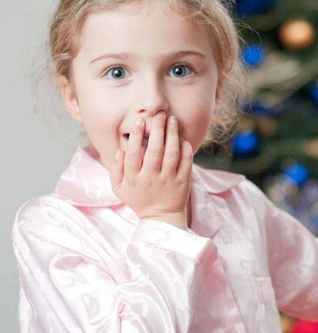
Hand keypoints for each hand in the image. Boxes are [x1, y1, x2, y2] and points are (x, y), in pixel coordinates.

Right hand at [109, 113, 193, 228]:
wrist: (161, 218)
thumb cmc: (138, 200)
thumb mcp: (119, 189)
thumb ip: (115, 170)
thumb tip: (120, 150)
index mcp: (134, 179)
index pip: (134, 153)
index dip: (136, 136)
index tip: (140, 121)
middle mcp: (152, 178)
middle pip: (155, 150)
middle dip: (157, 129)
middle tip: (159, 114)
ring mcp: (169, 180)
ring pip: (172, 153)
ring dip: (172, 134)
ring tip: (172, 120)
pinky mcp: (183, 181)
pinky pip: (186, 162)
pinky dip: (185, 148)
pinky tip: (182, 138)